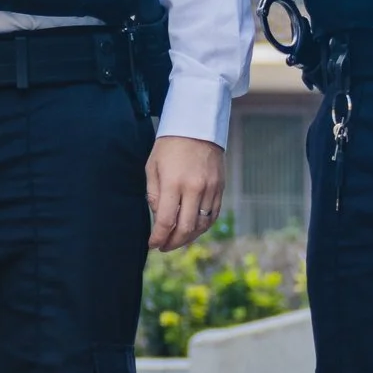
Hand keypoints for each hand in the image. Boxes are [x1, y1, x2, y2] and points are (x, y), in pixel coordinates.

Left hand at [146, 135, 225, 253]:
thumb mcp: (152, 167)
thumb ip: (154, 195)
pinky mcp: (220, 188)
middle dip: (173, 243)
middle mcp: (194, 188)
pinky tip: (193, 229)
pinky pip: (213, 215)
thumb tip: (159, 218)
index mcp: (173, 183)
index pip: (166, 221)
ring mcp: (211, 189)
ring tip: (177, 240)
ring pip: (202, 225)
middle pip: (186, 228)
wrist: (197, 125)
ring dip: (189, 238)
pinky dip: (203, 227)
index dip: (158, 237)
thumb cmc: (169, 146)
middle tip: (164, 247)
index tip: (152, 244)